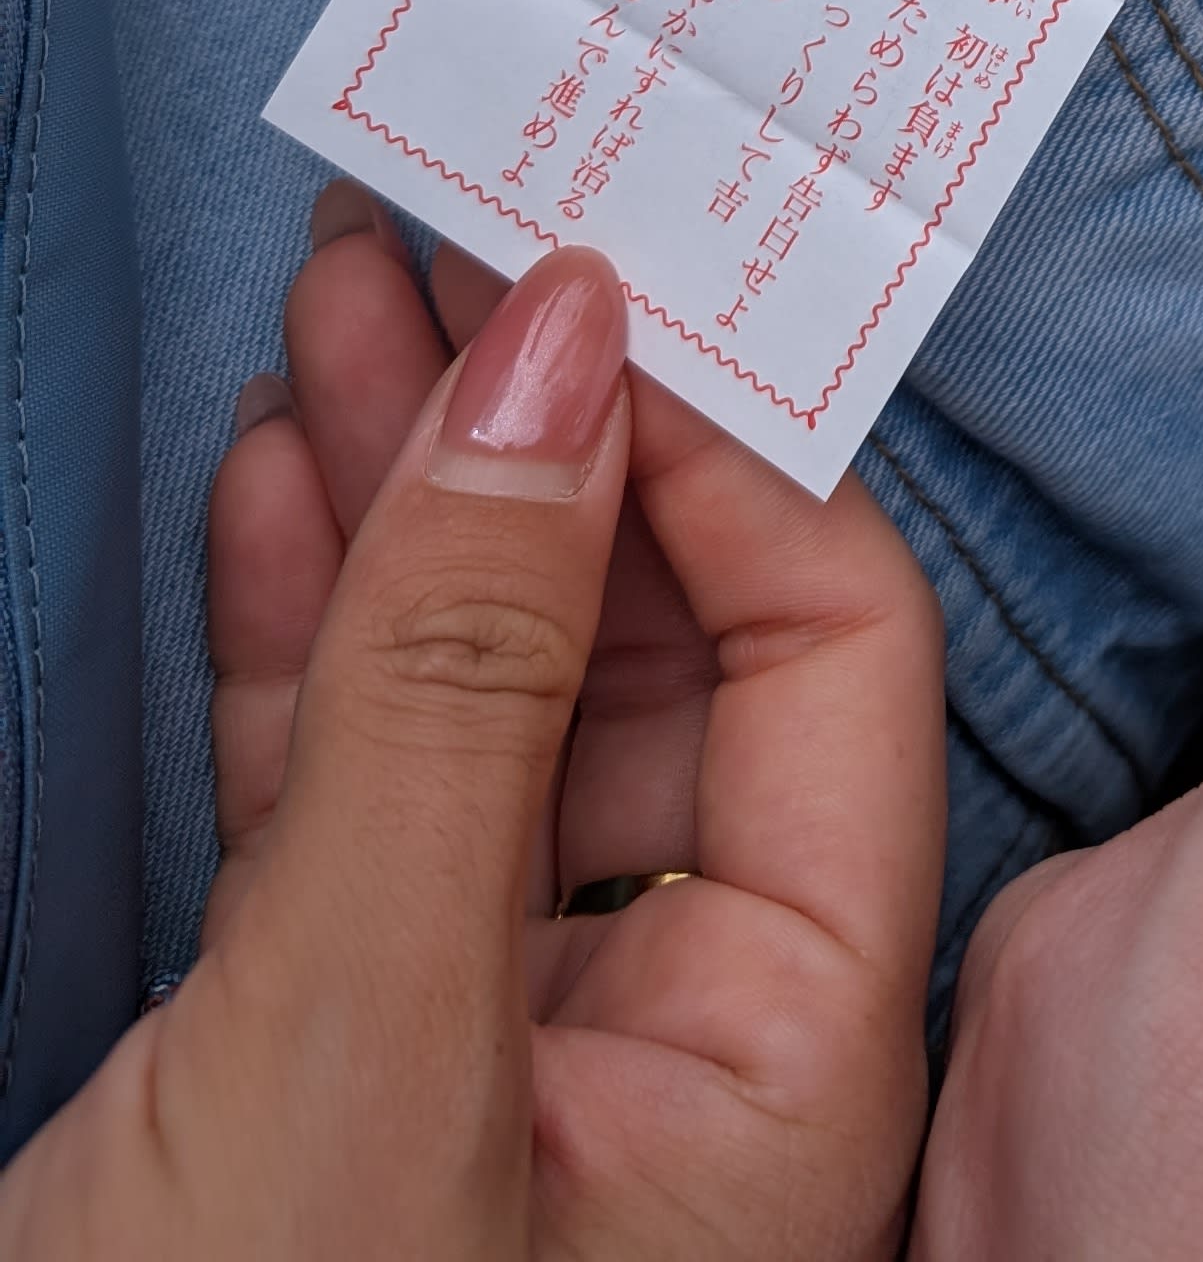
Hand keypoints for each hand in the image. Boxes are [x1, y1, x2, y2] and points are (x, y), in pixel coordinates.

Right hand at [0, 199, 942, 1261]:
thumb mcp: (357, 1033)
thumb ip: (465, 677)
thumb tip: (570, 337)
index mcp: (791, 1065)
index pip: (831, 651)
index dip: (722, 441)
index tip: (605, 257)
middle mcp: (683, 1052)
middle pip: (663, 653)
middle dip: (552, 433)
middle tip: (454, 224)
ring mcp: (502, 1054)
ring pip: (492, 698)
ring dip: (415, 492)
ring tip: (344, 293)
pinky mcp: (332, 1065)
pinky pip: (358, 792)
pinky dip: (314, 625)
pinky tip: (284, 477)